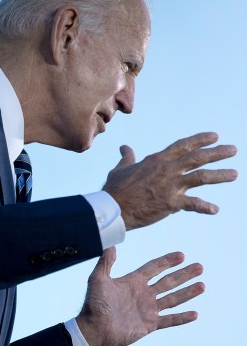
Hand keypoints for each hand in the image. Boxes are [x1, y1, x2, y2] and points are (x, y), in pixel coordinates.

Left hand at [75, 248, 203, 345]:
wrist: (95, 329)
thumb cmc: (94, 305)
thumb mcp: (98, 280)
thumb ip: (105, 263)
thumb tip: (110, 245)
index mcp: (132, 282)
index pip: (154, 268)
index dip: (167, 261)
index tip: (181, 255)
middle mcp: (143, 294)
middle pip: (168, 281)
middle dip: (184, 274)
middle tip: (200, 266)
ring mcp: (148, 310)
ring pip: (173, 299)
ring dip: (188, 292)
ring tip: (202, 285)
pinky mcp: (150, 324)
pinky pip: (170, 320)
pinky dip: (182, 318)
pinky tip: (195, 314)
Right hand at [102, 132, 236, 229]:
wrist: (112, 209)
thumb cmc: (114, 189)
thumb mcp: (120, 169)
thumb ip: (127, 157)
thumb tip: (124, 147)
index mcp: (156, 160)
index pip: (183, 145)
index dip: (200, 139)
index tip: (215, 136)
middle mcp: (167, 170)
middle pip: (198, 157)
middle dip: (218, 152)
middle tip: (233, 150)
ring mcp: (170, 186)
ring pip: (201, 177)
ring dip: (220, 175)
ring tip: (234, 174)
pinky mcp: (170, 203)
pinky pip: (193, 204)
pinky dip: (205, 207)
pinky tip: (215, 210)